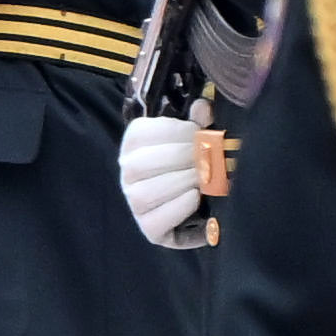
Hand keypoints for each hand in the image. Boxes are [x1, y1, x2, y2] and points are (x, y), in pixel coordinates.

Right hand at [115, 108, 216, 246]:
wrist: (203, 202)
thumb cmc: (196, 161)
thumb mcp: (195, 137)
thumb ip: (198, 121)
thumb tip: (203, 108)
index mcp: (135, 141)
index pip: (143, 133)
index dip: (176, 132)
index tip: (199, 134)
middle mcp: (127, 170)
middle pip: (142, 164)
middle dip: (181, 159)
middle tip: (207, 158)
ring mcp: (134, 201)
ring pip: (146, 193)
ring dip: (180, 183)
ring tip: (203, 179)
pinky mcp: (148, 228)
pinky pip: (155, 221)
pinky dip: (178, 208)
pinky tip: (195, 197)